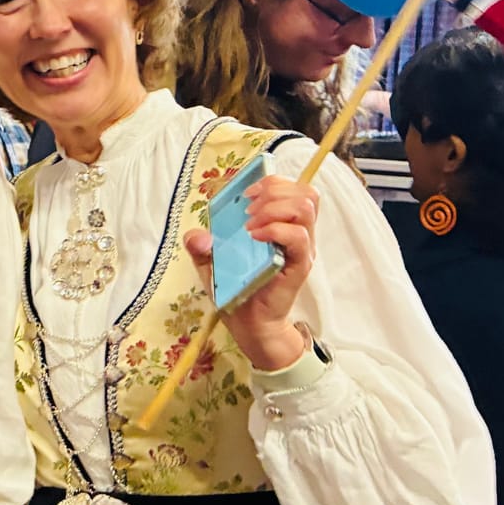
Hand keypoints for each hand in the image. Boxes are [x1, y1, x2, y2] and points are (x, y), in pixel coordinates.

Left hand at [182, 174, 316, 370]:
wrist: (247, 323)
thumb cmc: (233, 289)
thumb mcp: (209, 263)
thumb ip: (199, 246)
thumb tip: (198, 235)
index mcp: (279, 224)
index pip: (292, 188)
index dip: (271, 181)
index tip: (244, 194)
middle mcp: (295, 232)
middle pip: (304, 192)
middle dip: (273, 191)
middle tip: (247, 211)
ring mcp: (300, 247)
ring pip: (305, 207)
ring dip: (274, 208)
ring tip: (250, 226)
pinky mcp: (299, 264)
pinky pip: (299, 236)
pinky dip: (275, 229)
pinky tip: (254, 238)